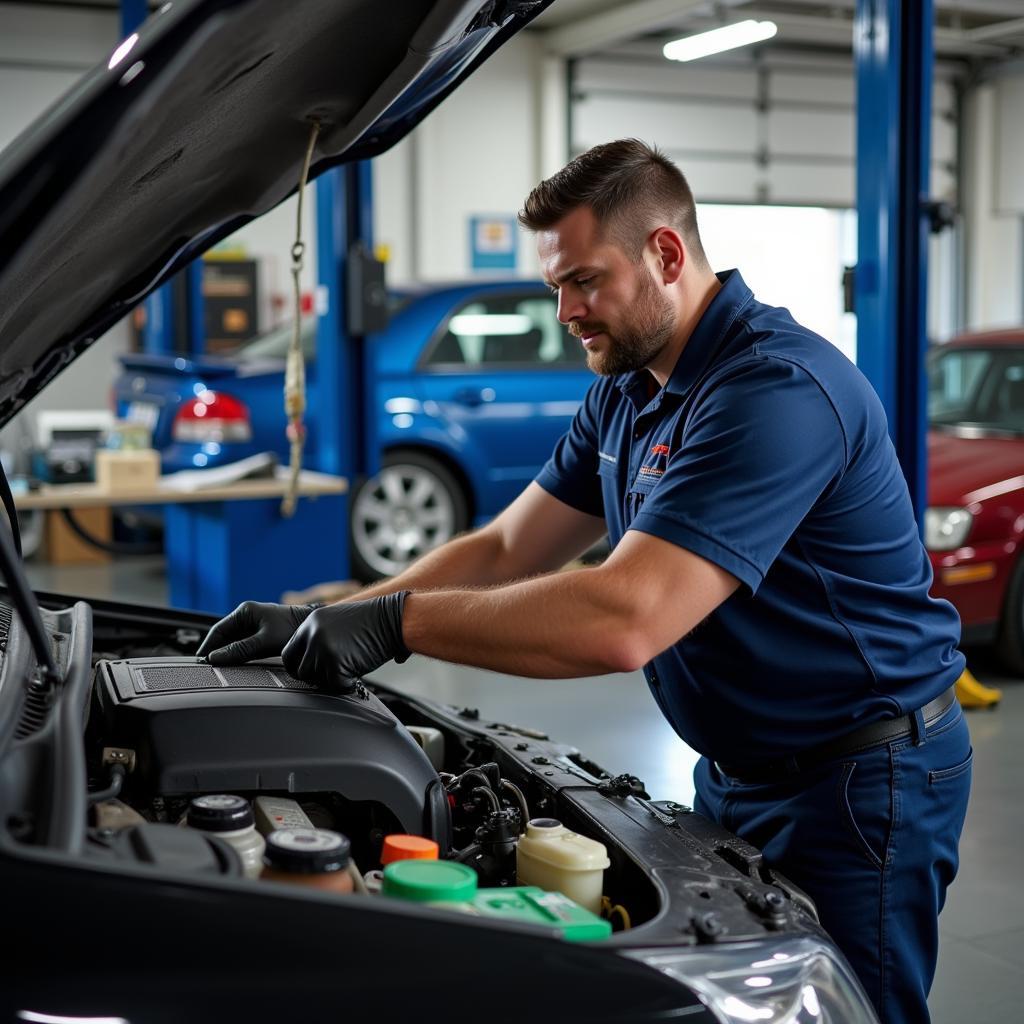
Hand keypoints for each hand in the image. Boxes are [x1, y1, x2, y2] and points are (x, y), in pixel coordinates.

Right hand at [197, 601, 316, 665]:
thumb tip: (216, 657)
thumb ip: (240, 650)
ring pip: (233, 641)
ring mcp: (254, 624)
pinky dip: (237, 653)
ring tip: (218, 668)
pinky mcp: (261, 633)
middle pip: (224, 636)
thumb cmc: (292, 628)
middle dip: (215, 651)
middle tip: (207, 668)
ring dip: (226, 653)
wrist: (312, 627)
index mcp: (246, 611)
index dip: (207, 646)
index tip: (201, 661)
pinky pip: (243, 644)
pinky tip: (235, 664)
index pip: (218, 630)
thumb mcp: (264, 641)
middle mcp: (248, 615)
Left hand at [281, 592, 410, 689]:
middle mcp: (313, 634)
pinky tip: (357, 674)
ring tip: (348, 670)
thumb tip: (310, 660)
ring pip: (317, 680)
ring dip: (332, 679)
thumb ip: (320, 636)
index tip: (309, 670)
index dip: (298, 664)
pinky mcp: (336, 663)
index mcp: (312, 622)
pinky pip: (335, 685)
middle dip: (313, 676)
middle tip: (330, 675)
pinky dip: (347, 685)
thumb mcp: (339, 620)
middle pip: (298, 669)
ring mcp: (323, 649)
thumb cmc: (374, 620)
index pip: (289, 651)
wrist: (394, 618)